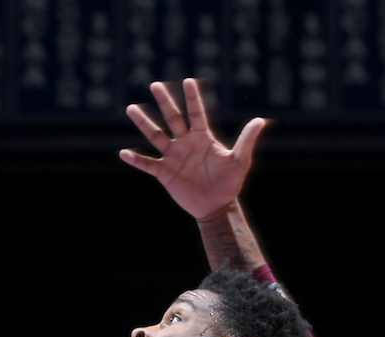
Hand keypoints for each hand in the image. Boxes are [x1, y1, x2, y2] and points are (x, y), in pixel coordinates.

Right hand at [119, 78, 265, 220]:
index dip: (193, 98)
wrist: (217, 206)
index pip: (196, 113)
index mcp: (202, 137)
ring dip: (144, 123)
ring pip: (156, 136)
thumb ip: (247, 140)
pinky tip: (124, 153)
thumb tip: (260, 120)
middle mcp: (185, 143)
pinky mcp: (164, 173)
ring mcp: (173, 157)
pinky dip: (136, 159)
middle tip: (155, 84)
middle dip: (165, 102)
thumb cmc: (229, 183)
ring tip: (131, 108)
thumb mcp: (240, 161)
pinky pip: (147, 164)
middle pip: (172, 118)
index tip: (188, 81)